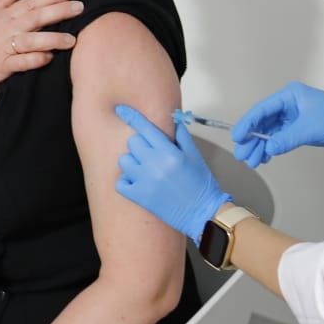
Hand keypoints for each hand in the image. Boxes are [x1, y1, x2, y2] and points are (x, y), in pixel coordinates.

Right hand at [0, 0, 82, 98]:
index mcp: (2, 17)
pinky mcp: (2, 66)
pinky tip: (49, 58)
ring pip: (31, 40)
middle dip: (58, 11)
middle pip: (35, 17)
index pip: (29, 3)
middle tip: (79, 8)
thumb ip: (2, 1)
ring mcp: (3, 48)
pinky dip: (35, 60)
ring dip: (52, 38)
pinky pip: (21, 62)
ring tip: (72, 39)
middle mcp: (4, 30)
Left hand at [114, 107, 228, 243]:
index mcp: (169, 153)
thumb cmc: (202, 186)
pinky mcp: (140, 197)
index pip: (145, 128)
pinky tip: (138, 182)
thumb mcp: (195, 156)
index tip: (121, 109)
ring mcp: (145, 181)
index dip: (131, 116)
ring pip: (124, 161)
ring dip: (132, 163)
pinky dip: (126, 181)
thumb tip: (172, 119)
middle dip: (140, 145)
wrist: (203, 213)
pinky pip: (120, 183)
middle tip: (151, 154)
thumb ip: (181, 136)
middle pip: (133, 142)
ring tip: (145, 170)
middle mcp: (155, 165)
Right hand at [231, 81, 323, 167]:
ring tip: (253, 160)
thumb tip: (267, 147)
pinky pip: (280, 138)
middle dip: (252, 139)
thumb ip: (286, 138)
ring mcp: (295, 117)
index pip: (262, 109)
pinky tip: (266, 156)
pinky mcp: (300, 128)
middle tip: (243, 154)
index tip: (237, 137)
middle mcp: (290, 104)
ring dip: (261, 146)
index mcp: (290, 96)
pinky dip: (272, 147)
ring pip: (271, 132)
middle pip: (264, 122)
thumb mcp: (310, 129)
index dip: (247, 123)